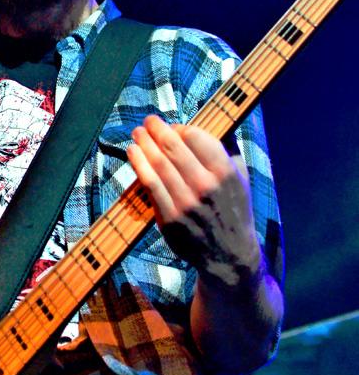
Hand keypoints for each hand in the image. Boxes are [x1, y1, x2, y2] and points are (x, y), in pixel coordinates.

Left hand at [126, 115, 260, 284]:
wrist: (229, 253)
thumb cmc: (233, 209)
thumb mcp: (241, 177)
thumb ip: (227, 149)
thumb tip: (208, 123)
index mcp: (224, 172)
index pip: (195, 137)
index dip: (180, 128)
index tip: (173, 127)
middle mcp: (206, 185)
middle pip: (173, 147)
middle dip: (157, 130)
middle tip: (148, 121)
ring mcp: (186, 203)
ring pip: (158, 164)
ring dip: (144, 144)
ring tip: (137, 133)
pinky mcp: (170, 218)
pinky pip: (150, 185)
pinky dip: (139, 164)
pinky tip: (133, 153)